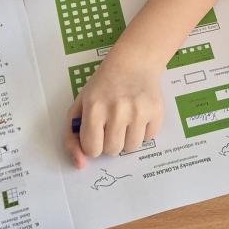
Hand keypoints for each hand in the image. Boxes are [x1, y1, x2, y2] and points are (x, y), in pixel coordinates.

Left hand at [65, 51, 162, 167]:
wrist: (134, 63)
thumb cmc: (102, 87)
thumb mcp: (79, 106)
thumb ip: (72, 138)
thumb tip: (80, 165)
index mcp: (94, 108)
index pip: (92, 149)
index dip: (93, 143)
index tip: (96, 132)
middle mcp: (117, 111)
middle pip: (112, 150)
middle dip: (110, 141)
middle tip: (112, 124)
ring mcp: (139, 111)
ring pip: (131, 148)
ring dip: (127, 138)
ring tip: (126, 120)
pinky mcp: (157, 111)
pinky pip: (149, 138)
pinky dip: (144, 131)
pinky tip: (140, 114)